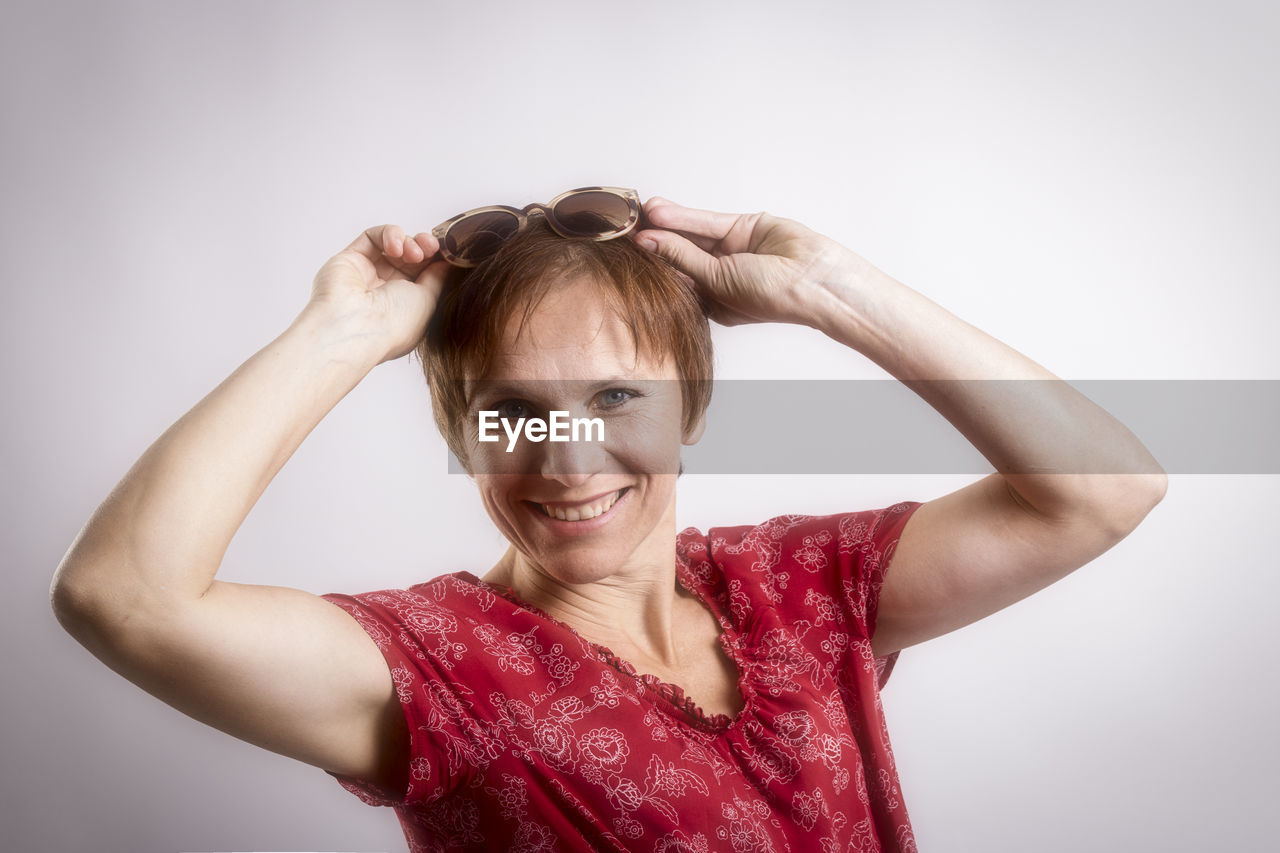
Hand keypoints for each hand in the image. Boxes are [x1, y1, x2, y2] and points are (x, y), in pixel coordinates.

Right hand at [301, 224, 448, 363]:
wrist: (355, 328)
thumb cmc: (394, 325)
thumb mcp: (429, 301)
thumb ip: (437, 278)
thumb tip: (446, 263)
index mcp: (406, 308)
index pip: (424, 275)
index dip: (436, 261)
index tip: (447, 254)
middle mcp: (385, 292)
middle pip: (410, 258)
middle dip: (424, 248)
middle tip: (431, 247)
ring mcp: (367, 276)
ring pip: (393, 246)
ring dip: (408, 242)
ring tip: (413, 252)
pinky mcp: (350, 259)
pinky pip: (372, 237)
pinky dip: (389, 235)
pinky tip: (395, 247)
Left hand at [632, 198, 856, 326]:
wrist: (815, 281)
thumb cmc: (772, 296)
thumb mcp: (718, 280)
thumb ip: (683, 257)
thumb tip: (649, 241)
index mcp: (714, 302)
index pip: (676, 280)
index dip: (652, 265)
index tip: (625, 252)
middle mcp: (721, 277)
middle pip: (680, 254)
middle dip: (655, 240)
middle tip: (625, 226)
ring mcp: (732, 252)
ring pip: (692, 235)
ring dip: (667, 223)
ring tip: (640, 213)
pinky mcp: (743, 228)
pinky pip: (708, 222)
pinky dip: (684, 216)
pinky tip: (660, 211)